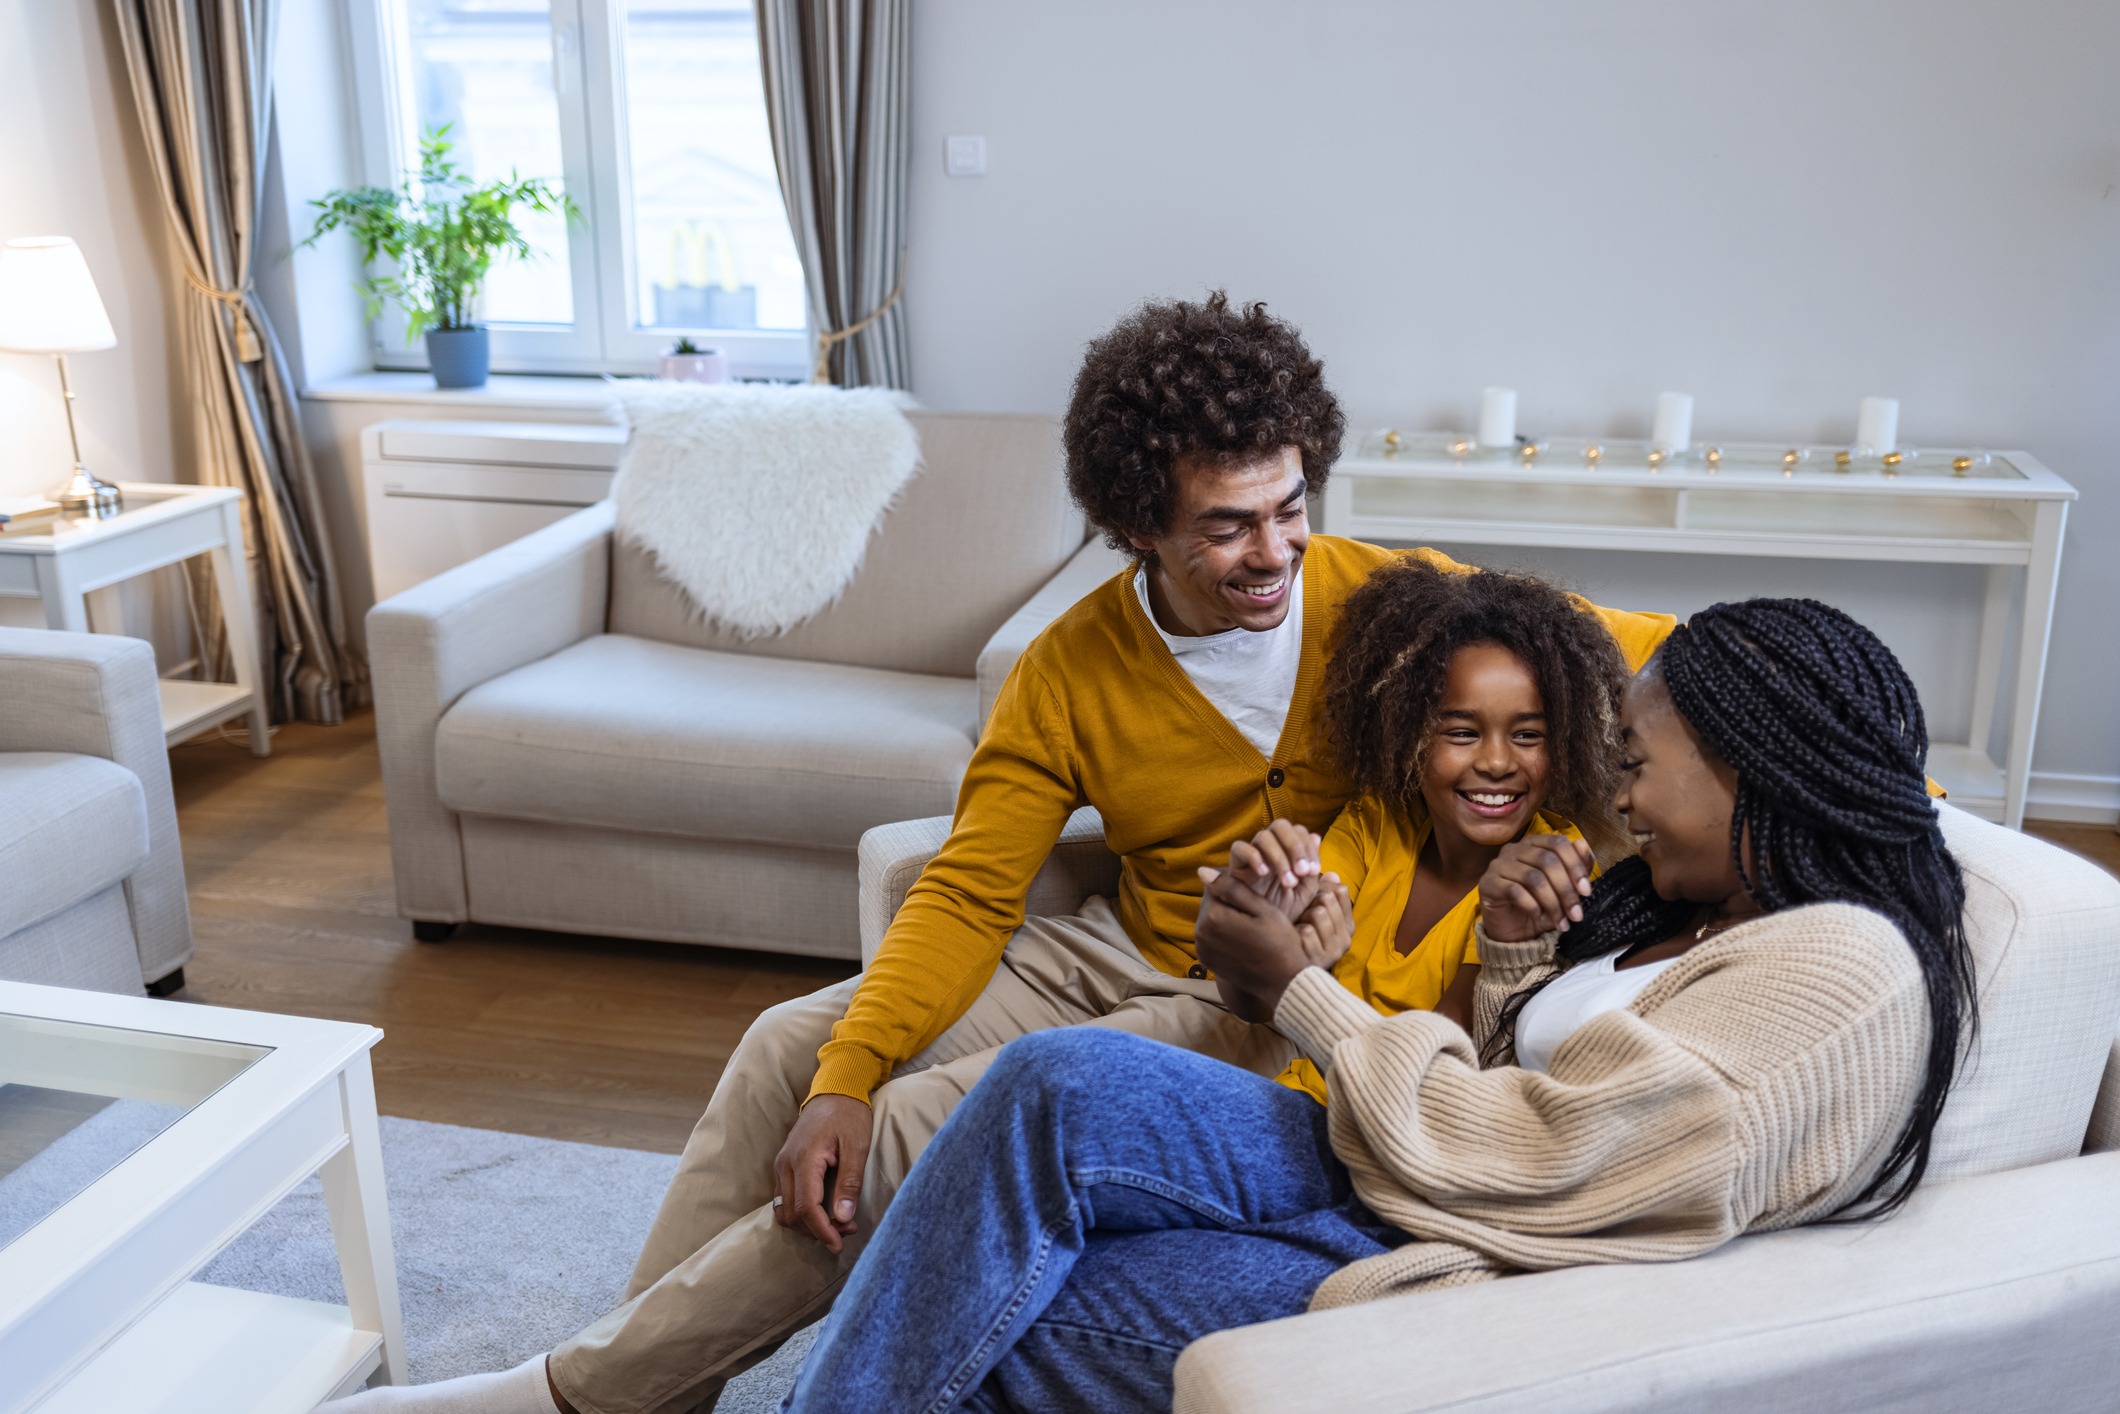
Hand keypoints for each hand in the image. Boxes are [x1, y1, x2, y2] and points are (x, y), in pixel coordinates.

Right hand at [771, 1093, 871, 1253]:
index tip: (838, 1244)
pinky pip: (785, 1199)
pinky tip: (825, 1210)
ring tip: (839, 1222)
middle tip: (847, 1230)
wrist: (835, 1089)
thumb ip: (849, 1183)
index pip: (806, 1208)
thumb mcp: (857, 1147)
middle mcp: (785, 1164)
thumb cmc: (849, 1115)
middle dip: (817, 1230)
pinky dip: (802, 1212)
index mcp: (804, 1158)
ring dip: (808, 1224)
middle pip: (792, 1215)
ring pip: (784, 1210)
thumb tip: (843, 1218)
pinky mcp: (784, 1165)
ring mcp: (781, 1164)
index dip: (822, 1231)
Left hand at [1196, 866, 1349, 1013]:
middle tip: (1253, 911)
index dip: (1234, 885)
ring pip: (1209, 920)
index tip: (1253, 894)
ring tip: (1250, 925)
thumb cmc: (1279, 941)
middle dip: (1227, 902)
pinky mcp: (1206, 961)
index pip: (1215, 886)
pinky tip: (1243, 938)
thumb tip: (1202, 870)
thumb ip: (1232, 887)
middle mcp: (1200, 934)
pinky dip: (1221, 934)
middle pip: (1210, 904)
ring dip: (1224, 917)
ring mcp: (1202, 949)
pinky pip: (1210, 937)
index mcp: (1213, 917)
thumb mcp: (1262, 909)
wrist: (1284, 982)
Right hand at [1227, 820, 1324, 919]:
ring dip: (1279, 857)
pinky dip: (1253, 857)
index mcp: (1288, 851)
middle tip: (1302, 872)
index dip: (1308, 846)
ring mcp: (1251, 855)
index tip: (1314, 870)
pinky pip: (1239, 848)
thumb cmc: (1287, 913)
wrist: (1265, 936)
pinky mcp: (1234, 866)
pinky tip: (1265, 874)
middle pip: (1280, 825)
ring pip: (1263, 836)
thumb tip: (1317, 837)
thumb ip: (1311, 867)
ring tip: (1288, 881)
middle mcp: (1269, 848)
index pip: (1298, 831)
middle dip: (1295, 846)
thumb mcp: (1306, 892)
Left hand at [1293, 875, 1353, 965]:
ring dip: (1303, 917)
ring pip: (1318, 912)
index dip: (1320, 889)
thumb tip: (1332, 874)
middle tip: (1303, 917)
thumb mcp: (1312, 908)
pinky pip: (1306, 931)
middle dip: (1309, 903)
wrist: (1279, 964)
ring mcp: (1334, 952)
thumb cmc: (1296, 930)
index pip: (1340, 890)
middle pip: (1327, 899)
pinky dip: (1295, 932)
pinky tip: (1294, 941)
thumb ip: (1324, 890)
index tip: (1313, 900)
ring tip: (1298, 929)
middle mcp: (1346, 940)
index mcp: (1348, 926)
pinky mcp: (1319, 960)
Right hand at [1476, 834, 1595, 942]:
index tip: (1586, 892)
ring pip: (1533, 877)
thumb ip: (1576, 866)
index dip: (1575, 865)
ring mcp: (1498, 865)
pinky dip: (1532, 906)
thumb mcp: (1565, 889)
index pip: (1557, 843)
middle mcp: (1514, 849)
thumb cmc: (1541, 906)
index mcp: (1533, 844)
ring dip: (1552, 903)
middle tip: (1576, 915)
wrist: (1514, 932)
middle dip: (1566, 890)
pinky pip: (1515, 891)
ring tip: (1560, 922)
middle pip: (1546, 860)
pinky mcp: (1488, 884)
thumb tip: (1582, 844)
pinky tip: (1538, 916)